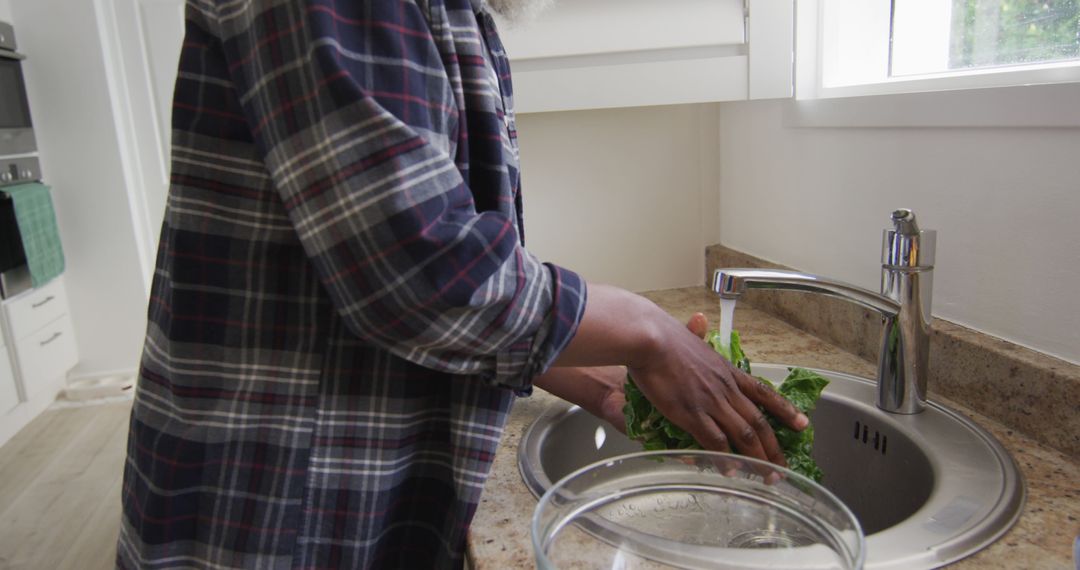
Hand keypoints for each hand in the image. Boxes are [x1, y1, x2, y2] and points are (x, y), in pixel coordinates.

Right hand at [554, 284, 807, 466]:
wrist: (650, 339)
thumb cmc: (662, 336)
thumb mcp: (687, 335)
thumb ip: (696, 333)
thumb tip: (699, 319)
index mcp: (727, 371)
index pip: (764, 393)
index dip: (785, 410)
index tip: (803, 424)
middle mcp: (726, 388)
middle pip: (758, 422)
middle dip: (774, 447)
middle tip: (784, 466)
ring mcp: (711, 402)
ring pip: (743, 436)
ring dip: (758, 458)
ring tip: (766, 476)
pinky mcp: (692, 414)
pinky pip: (715, 442)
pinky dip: (726, 459)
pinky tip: (732, 471)